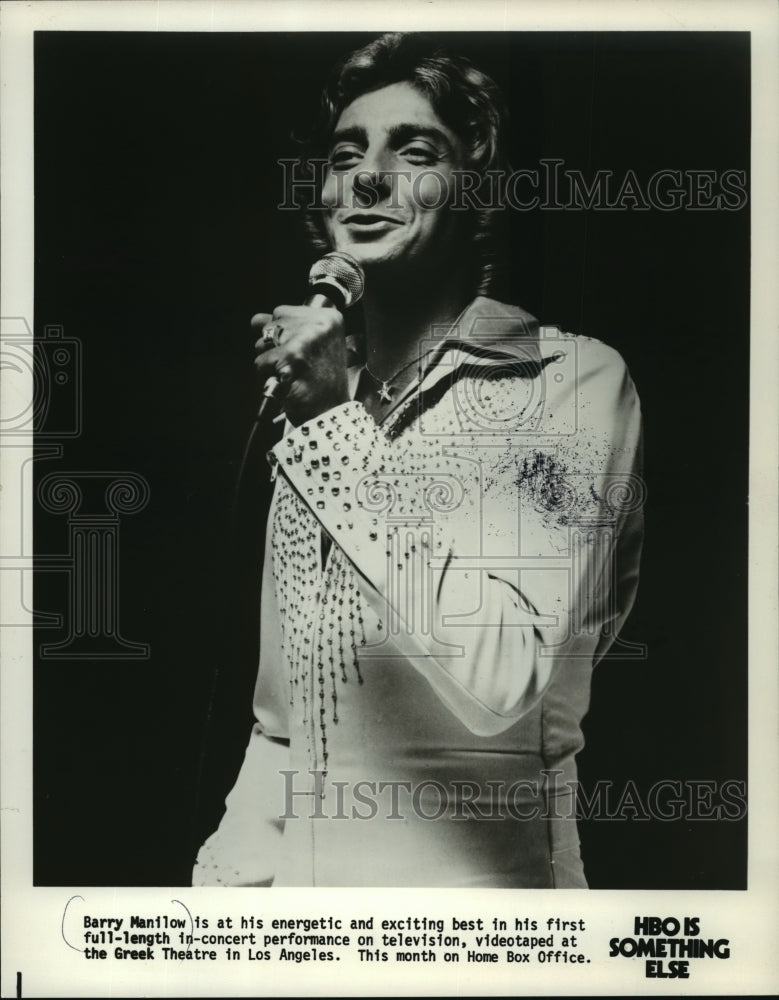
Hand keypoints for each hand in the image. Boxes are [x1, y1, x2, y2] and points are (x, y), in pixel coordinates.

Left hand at [252, 305, 349, 425]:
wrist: (330, 413)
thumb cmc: (322, 383)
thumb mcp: (313, 346)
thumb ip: (287, 328)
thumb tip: (257, 320)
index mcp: (328, 318)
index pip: (282, 311)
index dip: (282, 335)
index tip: (298, 352)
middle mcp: (319, 324)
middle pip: (271, 324)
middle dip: (274, 346)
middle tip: (295, 365)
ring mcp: (305, 339)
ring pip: (262, 343)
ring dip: (269, 362)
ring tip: (291, 374)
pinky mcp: (291, 356)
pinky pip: (260, 361)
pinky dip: (267, 376)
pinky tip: (285, 382)